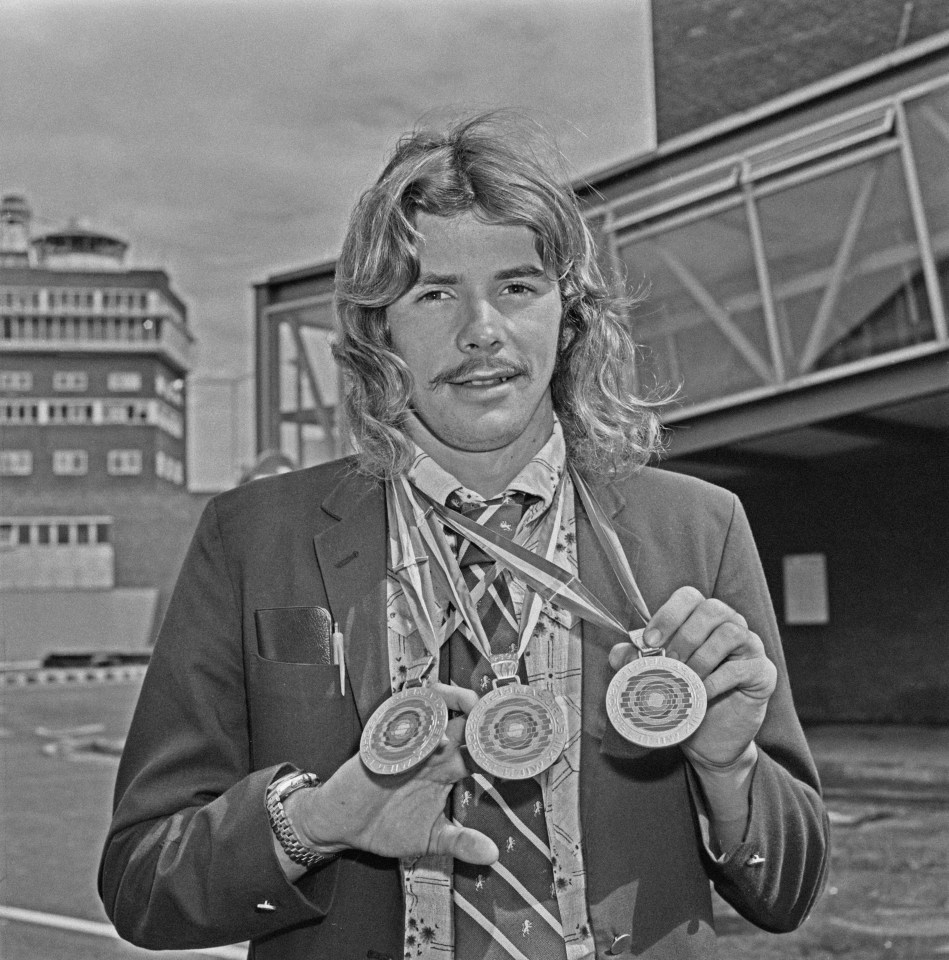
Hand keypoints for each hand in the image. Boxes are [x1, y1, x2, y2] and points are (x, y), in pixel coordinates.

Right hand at [285, 683, 497, 865]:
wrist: (341, 826)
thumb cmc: (385, 827)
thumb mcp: (430, 839)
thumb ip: (461, 843)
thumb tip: (492, 854)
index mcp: (447, 770)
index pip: (480, 749)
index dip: (498, 744)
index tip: (520, 743)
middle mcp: (432, 751)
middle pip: (463, 718)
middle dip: (481, 711)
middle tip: (495, 714)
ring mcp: (409, 743)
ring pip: (435, 708)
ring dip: (451, 701)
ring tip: (466, 704)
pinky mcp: (382, 741)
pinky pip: (401, 719)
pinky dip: (415, 716)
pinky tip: (428, 724)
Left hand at [609, 586, 776, 766]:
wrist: (710, 738)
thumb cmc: (684, 697)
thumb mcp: (654, 678)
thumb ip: (636, 662)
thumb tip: (621, 653)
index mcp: (702, 618)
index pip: (689, 597)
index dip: (668, 614)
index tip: (650, 641)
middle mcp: (730, 624)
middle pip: (712, 609)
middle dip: (684, 636)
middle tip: (669, 663)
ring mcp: (750, 646)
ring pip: (731, 632)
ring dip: (702, 657)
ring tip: (685, 679)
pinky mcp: (763, 672)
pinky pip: (742, 667)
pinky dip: (717, 680)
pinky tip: (702, 694)